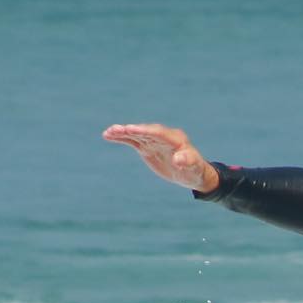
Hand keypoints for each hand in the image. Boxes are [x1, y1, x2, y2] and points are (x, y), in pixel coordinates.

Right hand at [101, 122, 218, 192]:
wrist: (191, 172)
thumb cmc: (195, 169)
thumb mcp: (194, 167)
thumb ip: (187, 161)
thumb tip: (179, 159)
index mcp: (176, 139)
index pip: (159, 133)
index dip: (146, 131)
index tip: (133, 129)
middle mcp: (163, 137)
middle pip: (146, 131)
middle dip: (133, 130)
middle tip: (119, 129)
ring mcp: (153, 141)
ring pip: (136, 134)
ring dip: (123, 132)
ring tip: (109, 132)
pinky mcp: (146, 146)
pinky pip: (132, 140)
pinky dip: (121, 137)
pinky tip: (107, 135)